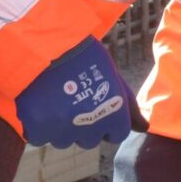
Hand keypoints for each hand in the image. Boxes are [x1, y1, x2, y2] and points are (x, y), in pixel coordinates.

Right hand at [13, 37, 133, 148]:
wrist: (45, 40)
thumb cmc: (82, 55)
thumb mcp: (112, 75)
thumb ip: (128, 106)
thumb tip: (144, 128)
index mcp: (114, 111)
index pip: (117, 134)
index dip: (107, 121)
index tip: (96, 105)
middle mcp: (91, 124)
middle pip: (89, 141)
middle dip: (83, 126)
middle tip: (72, 100)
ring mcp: (63, 128)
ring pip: (63, 141)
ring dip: (60, 127)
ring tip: (54, 98)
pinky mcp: (37, 128)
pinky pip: (39, 137)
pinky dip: (37, 125)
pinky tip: (38, 102)